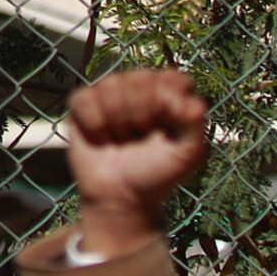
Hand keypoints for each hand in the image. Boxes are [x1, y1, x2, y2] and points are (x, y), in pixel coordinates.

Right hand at [65, 69, 208, 254]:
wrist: (120, 198)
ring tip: (121, 139)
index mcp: (168, 97)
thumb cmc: (156, 175)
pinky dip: (92, 122)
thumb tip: (189, 103)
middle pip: (138, 78)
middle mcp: (138, 90)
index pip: (171, 77)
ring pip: (109, 85)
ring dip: (116, 120)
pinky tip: (100, 137)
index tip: (167, 124)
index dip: (167, 98)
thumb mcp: (187, 155)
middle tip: (140, 136)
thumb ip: (194, 125)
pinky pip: (83, 98)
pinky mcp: (82, 105)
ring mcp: (108, 95)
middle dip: (140, 113)